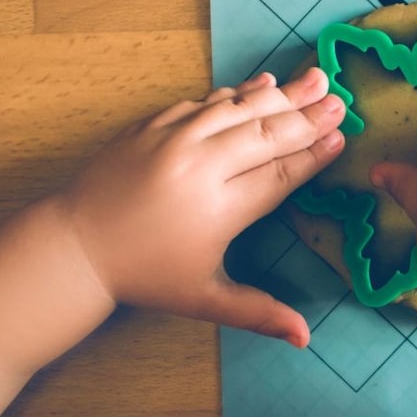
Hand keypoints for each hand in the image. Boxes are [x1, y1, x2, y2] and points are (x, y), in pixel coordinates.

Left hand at [59, 67, 345, 346]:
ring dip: (281, 95)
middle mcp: (199, 167)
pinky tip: (264, 82)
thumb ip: (258, 313)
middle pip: (265, 134)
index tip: (340, 138)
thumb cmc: (146, 275)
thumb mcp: (204, 300)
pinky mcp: (152, 124)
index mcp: (218, 209)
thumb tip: (306, 338)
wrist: (75, 245)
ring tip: (316, 79)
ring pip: (238, 109)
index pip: (279, 174)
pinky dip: (237, 92)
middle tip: (339, 102)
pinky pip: (205, 101)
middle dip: (307, 117)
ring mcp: (173, 139)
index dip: (312, 156)